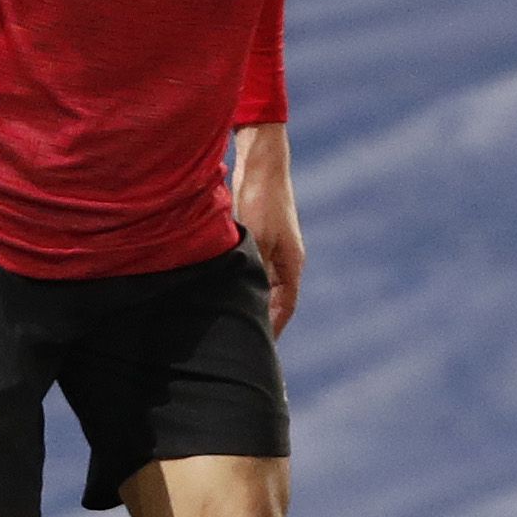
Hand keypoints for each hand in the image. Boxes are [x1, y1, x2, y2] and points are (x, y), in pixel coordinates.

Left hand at [232, 124, 303, 335]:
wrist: (260, 164)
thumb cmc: (261, 201)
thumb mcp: (257, 242)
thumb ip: (255, 272)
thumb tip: (249, 301)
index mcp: (291, 264)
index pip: (284, 307)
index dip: (273, 330)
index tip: (260, 352)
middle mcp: (286, 259)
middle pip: (275, 299)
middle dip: (261, 320)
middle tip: (242, 341)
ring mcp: (273, 247)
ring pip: (262, 284)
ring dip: (250, 300)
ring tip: (230, 321)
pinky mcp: (260, 236)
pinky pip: (252, 269)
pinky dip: (242, 282)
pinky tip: (224, 289)